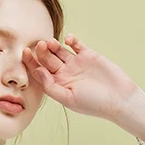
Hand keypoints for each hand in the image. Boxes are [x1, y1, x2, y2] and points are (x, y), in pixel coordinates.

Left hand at [22, 35, 140, 123]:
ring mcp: (77, 64)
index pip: (40, 72)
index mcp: (58, 85)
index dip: (31, 62)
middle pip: (48, 59)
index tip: (25, 53)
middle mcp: (65, 74)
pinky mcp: (89, 55)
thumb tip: (38, 72)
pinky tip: (68, 40)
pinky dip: (71, 40)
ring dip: (53, 45)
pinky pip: (76, 44)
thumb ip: (51, 87)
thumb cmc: (94, 104)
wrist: (119, 99)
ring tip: (51, 42)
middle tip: (40, 45)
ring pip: (60, 50)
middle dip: (42, 51)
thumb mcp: (69, 99)